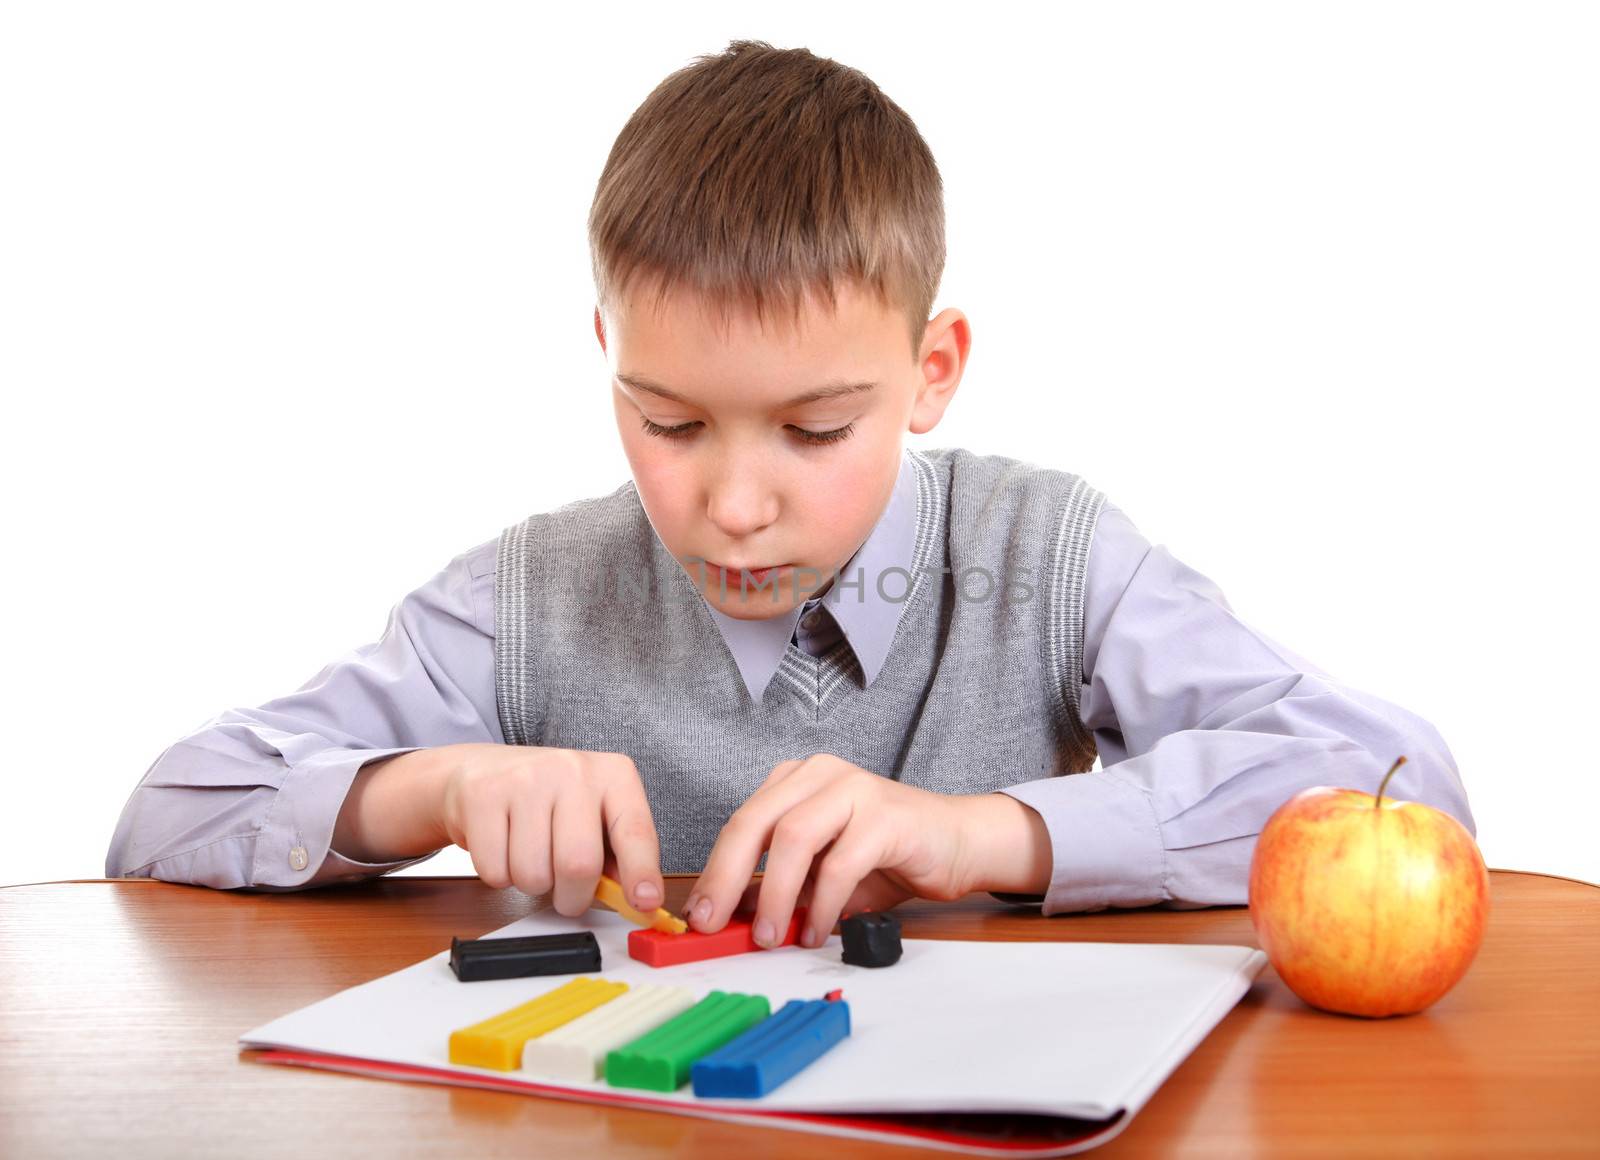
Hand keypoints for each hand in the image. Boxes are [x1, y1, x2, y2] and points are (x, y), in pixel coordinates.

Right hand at [433, 743, 662, 917]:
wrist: (482, 770)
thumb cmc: (548, 801)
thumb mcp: (593, 816)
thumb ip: (617, 857)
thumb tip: (639, 901)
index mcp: (613, 775)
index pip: (635, 830)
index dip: (641, 872)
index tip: (645, 902)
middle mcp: (573, 770)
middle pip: (579, 864)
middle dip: (572, 897)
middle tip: (565, 893)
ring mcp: (526, 779)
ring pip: (533, 874)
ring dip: (532, 885)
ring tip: (530, 856)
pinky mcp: (484, 795)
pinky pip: (494, 871)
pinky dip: (499, 876)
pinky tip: (502, 846)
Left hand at [683, 754, 1050, 948]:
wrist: (957, 842)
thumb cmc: (887, 857)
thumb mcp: (821, 874)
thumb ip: (779, 887)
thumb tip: (729, 917)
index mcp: (796, 781)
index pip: (742, 823)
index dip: (714, 870)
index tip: (696, 915)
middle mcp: (820, 774)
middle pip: (755, 821)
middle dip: (726, 877)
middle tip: (712, 924)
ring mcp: (854, 789)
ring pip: (793, 837)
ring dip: (774, 893)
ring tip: (768, 936)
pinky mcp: (886, 816)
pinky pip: (840, 863)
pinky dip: (822, 904)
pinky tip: (817, 931)